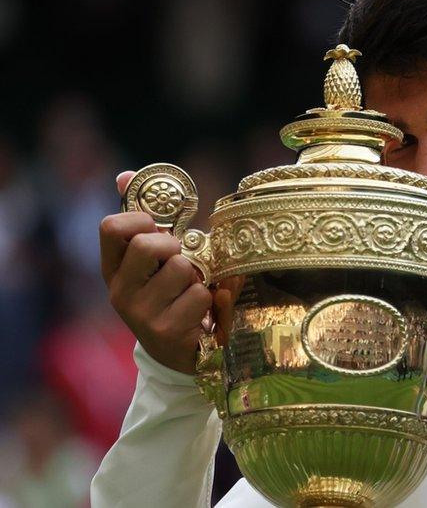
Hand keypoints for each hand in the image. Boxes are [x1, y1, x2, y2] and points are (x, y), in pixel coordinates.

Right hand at [99, 171, 211, 373]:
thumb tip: (124, 175)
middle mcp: (120, 292)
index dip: (140, 218)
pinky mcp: (166, 331)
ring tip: (193, 292)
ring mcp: (141, 314)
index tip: (158, 226)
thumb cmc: (170, 295)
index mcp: (113, 269)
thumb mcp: (154, 262)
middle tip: (181, 262)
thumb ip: (144, 220)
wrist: (178, 355)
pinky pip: (201, 295)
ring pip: (182, 269)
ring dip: (199, 277)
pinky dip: (211, 299)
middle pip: (149, 244)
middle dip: (175, 246)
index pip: (111, 227)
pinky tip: (202, 313)